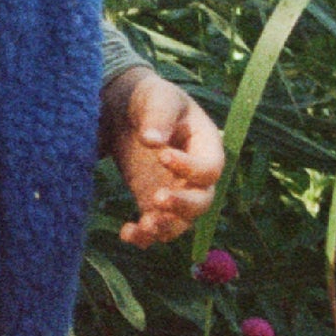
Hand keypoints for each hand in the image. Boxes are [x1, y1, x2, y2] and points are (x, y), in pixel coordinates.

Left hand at [106, 68, 225, 246]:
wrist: (129, 111)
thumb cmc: (151, 99)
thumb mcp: (157, 98)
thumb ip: (158, 115)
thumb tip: (152, 141)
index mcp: (206, 147)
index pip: (210, 168)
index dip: (190, 168)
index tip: (162, 155)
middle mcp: (195, 176)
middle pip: (203, 202)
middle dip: (182, 206)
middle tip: (158, 199)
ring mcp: (176, 193)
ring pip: (181, 223)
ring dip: (164, 228)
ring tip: (143, 225)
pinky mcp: (153, 204)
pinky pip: (155, 229)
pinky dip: (143, 237)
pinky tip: (126, 233)